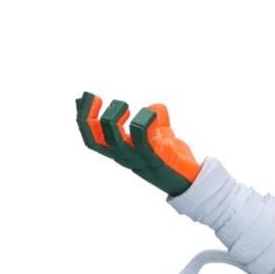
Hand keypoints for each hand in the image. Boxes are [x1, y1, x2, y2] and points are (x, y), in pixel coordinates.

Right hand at [76, 91, 200, 195]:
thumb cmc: (171, 156)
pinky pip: (144, 141)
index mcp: (120, 151)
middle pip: (96, 141)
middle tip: (106, 100)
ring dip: (114, 120)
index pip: (92, 138)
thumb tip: (152, 106)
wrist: (191, 177)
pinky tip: (152, 113)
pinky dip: (145, 123)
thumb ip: (154, 120)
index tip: (87, 96)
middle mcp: (125, 157)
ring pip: (115, 141)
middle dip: (91, 117)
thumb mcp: (160, 134)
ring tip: (129, 108)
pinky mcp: (156, 159)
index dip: (83, 117)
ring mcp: (138, 160)